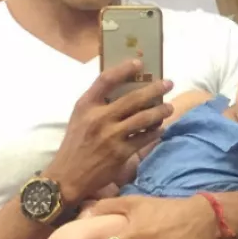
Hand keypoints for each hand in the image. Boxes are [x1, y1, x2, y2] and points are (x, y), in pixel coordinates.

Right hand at [43, 60, 173, 203]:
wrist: (67, 176)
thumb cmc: (76, 143)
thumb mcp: (80, 117)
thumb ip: (98, 103)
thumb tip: (126, 87)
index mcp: (86, 105)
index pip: (105, 80)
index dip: (123, 69)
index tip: (139, 63)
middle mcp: (98, 118)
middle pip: (133, 98)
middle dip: (155, 89)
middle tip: (169, 83)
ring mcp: (110, 136)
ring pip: (143, 118)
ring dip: (160, 111)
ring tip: (170, 107)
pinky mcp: (120, 153)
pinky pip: (144, 138)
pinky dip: (155, 131)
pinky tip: (161, 128)